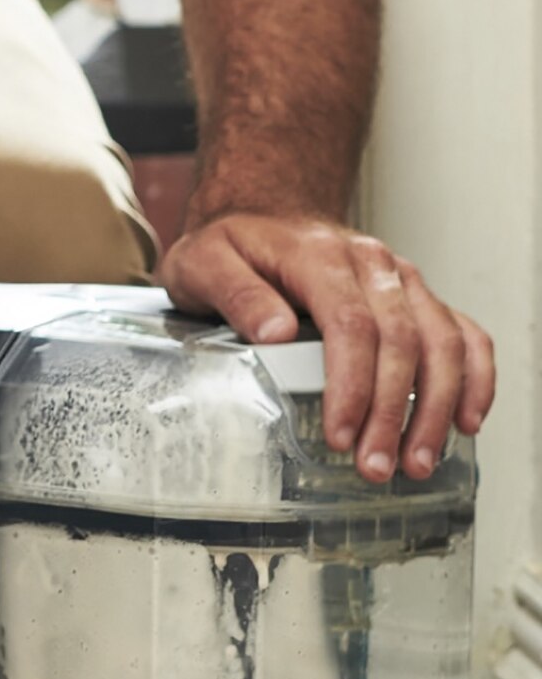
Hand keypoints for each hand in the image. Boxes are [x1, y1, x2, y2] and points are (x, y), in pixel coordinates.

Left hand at [160, 213, 494, 483]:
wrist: (263, 211)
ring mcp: (400, 280)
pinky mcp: (413, 296)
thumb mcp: (205, 264)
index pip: (351, 325)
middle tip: (376, 466)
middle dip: (393, 411)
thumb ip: (237, 295)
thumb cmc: (232, 245)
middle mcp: (374, 266)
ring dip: (436, 406)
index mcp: (322, 258)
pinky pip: (460, 331)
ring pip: (440, 340)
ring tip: (418, 462)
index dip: (352, 385)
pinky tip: (466, 420)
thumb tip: (274, 332)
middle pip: (402, 340)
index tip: (340, 434)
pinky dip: (473, 375)